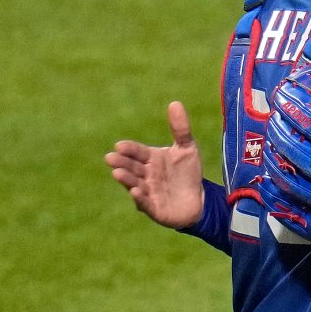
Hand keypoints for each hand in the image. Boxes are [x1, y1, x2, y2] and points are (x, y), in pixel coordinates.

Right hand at [105, 101, 204, 228]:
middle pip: (132, 167)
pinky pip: (145, 203)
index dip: (129, 149)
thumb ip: (180, 128)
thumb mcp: (187, 148)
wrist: (200, 200)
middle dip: (122, 163)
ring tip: (118, 173)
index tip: (120, 145)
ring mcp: (148, 192)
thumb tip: (175, 102)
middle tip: (111, 158)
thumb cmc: (188, 173)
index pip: (137, 152)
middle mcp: (146, 175)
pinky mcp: (154, 209)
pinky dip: (139, 198)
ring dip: (126, 179)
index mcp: (150, 159)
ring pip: (135, 184)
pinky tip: (135, 191)